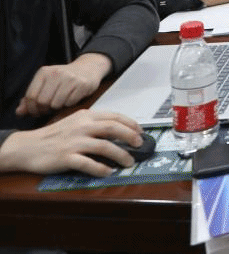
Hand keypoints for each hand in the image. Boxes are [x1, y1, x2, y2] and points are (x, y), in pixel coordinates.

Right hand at [0, 109, 142, 176]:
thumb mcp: (75, 122)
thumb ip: (94, 124)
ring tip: (129, 162)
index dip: (131, 124)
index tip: (141, 132)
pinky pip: (88, 163)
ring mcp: (74, 142)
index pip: (115, 117)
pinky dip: (101, 169)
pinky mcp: (66, 157)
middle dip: (131, 137)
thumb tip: (119, 131)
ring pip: (105, 146)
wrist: (27, 146)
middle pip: (114, 129)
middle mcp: (82, 127)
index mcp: (86, 116)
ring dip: (121, 155)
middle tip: (139, 145)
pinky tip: (109, 172)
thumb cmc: (54, 135)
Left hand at [16, 53, 112, 118]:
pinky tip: (71, 98)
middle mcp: (56, 73)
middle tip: (48, 109)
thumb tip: (19, 112)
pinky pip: (70, 103)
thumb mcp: (46, 83)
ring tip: (60, 102)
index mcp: (44, 72)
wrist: (88, 68)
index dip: (32, 109)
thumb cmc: (64, 79)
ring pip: (56, 104)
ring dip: (57, 108)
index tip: (36, 112)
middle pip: (42, 102)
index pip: (31, 96)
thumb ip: (31, 98)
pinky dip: (69, 104)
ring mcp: (70, 78)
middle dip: (44, 110)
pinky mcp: (82, 84)